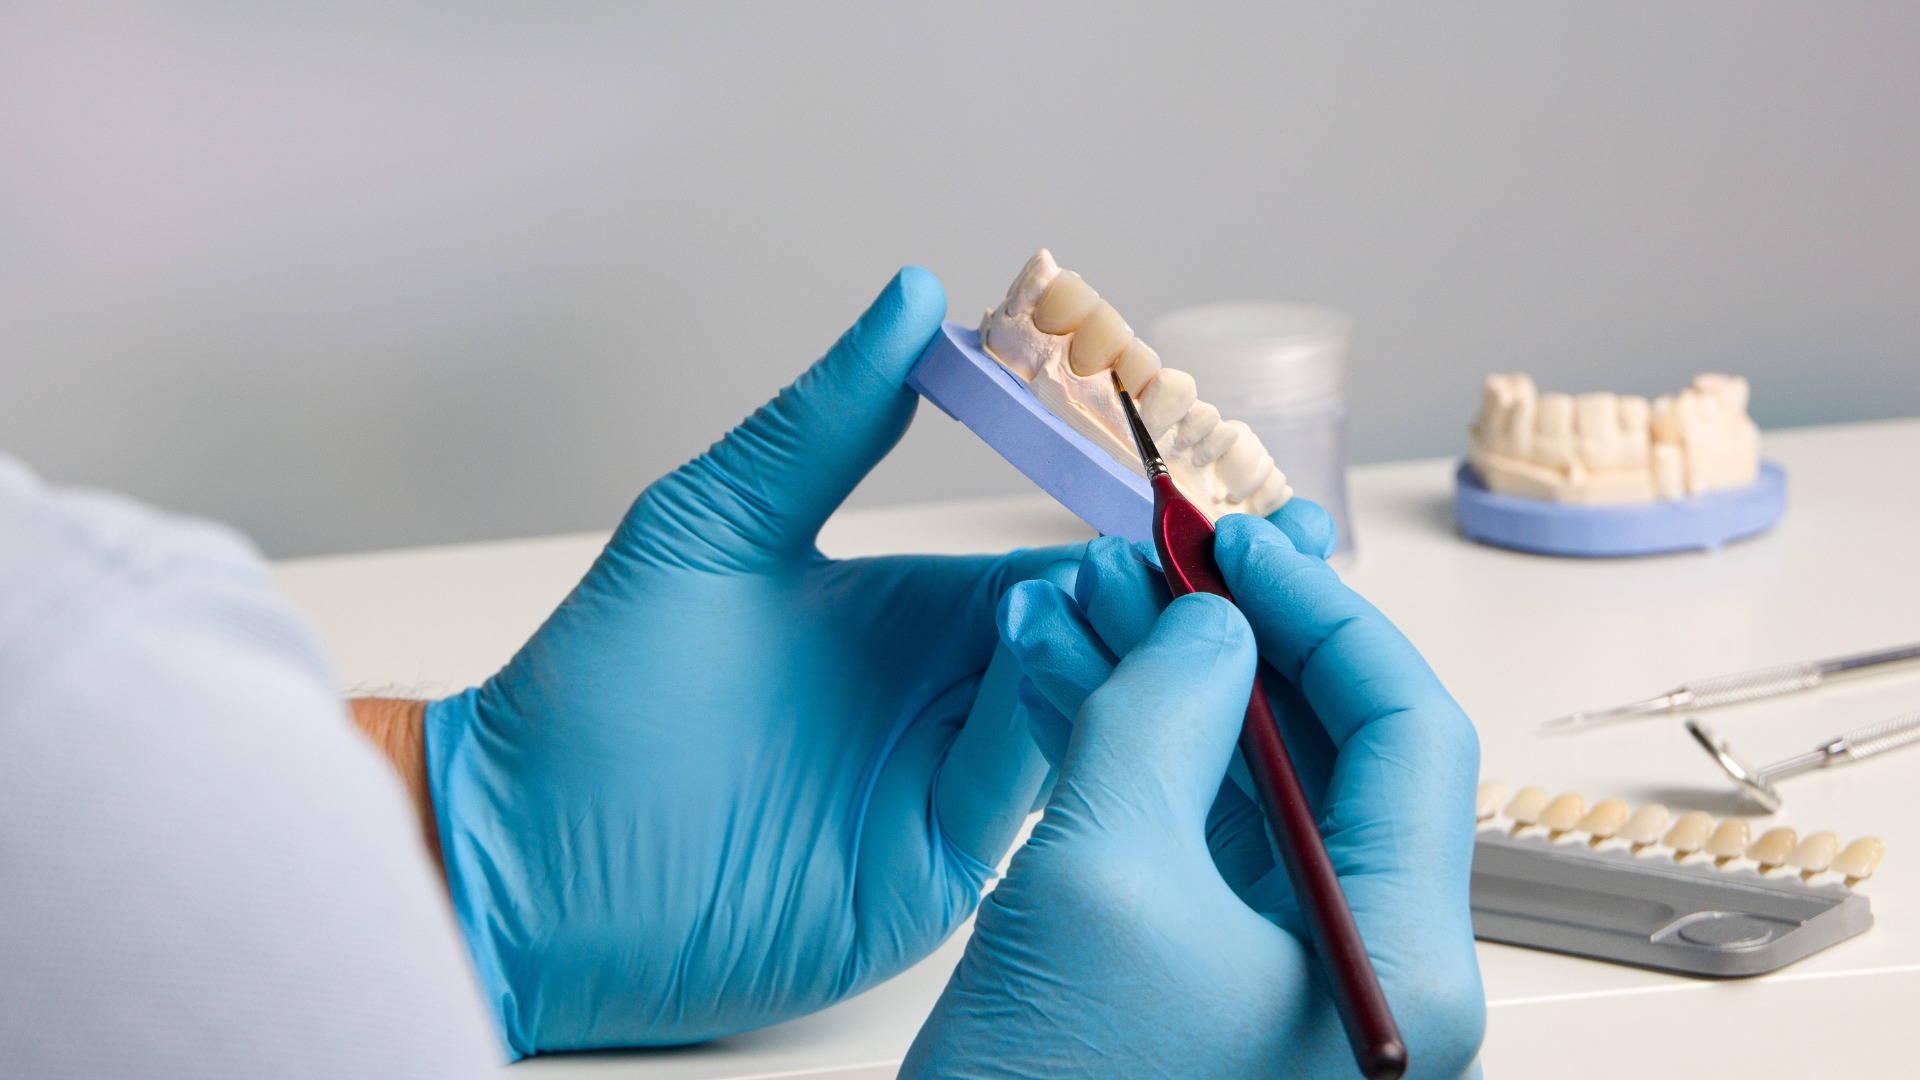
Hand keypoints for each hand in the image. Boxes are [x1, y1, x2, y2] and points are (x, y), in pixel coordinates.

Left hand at [423, 269, 1078, 1056]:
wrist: (524, 851)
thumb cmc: (599, 685)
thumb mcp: (714, 524)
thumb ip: (823, 426)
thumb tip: (914, 297)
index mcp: (910, 617)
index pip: (1049, 568)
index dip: (1106, 527)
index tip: (1160, 478)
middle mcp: (944, 702)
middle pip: (1086, 645)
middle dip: (1132, 597)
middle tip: (1156, 545)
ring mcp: (942, 790)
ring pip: (1071, 715)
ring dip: (1097, 651)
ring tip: (1077, 586)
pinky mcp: (931, 874)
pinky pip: (1015, 793)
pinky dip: (1042, 729)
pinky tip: (1030, 656)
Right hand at [903, 513, 1483, 1078]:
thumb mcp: (1101, 874)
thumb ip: (1163, 719)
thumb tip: (1208, 627)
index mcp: (1404, 965)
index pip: (1406, 733)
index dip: (1320, 615)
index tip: (1238, 540)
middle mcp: (1374, 972)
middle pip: (1339, 753)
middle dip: (1243, 640)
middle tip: (1169, 553)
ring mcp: (1297, 979)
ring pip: (1264, 787)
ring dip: (1184, 686)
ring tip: (1100, 599)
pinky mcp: (1220, 982)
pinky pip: (1207, 837)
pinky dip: (1149, 753)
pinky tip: (1083, 680)